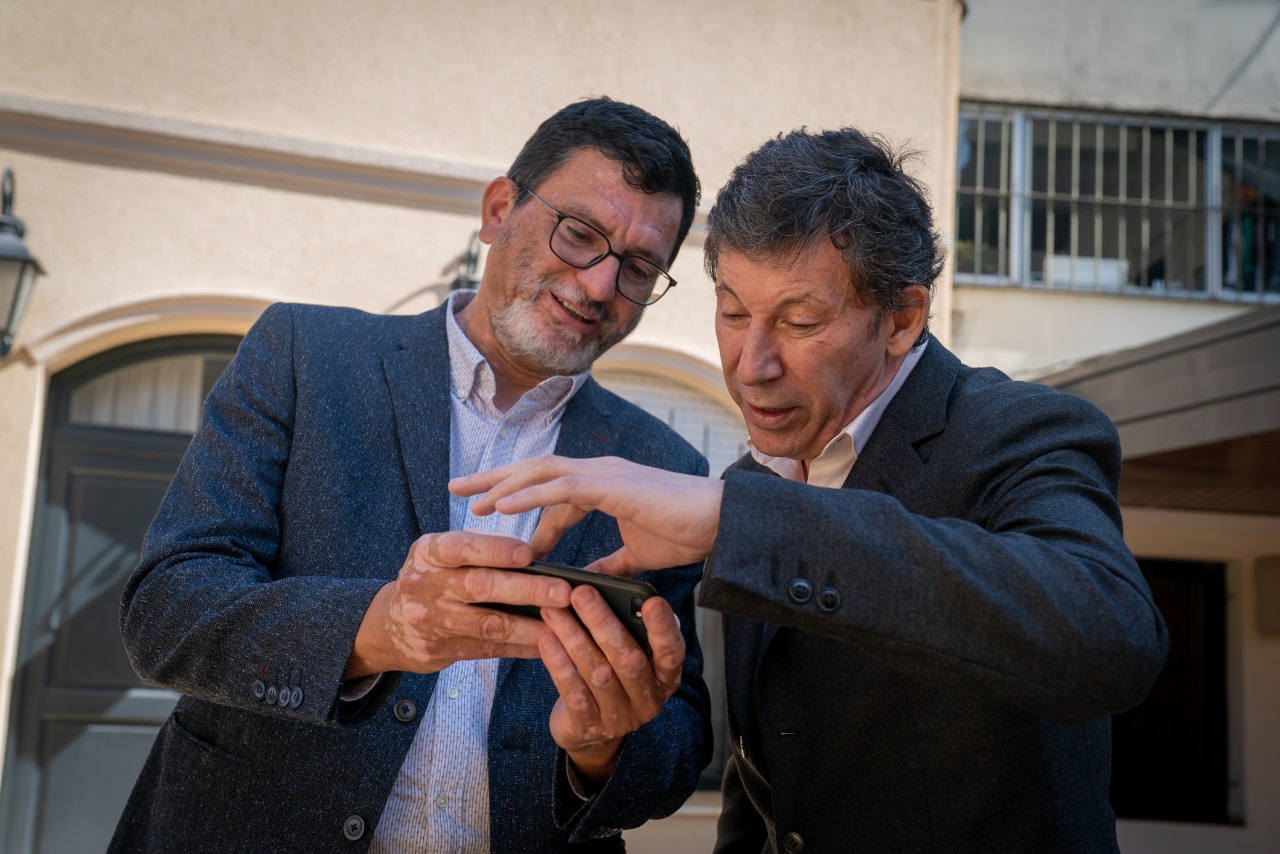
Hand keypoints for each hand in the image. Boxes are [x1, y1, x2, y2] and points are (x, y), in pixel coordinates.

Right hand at [346, 531, 572, 677]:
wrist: (387, 626)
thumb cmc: (431, 579)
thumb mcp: (440, 553)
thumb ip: (479, 548)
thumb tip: (533, 553)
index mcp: (428, 552)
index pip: (461, 547)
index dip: (495, 550)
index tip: (528, 554)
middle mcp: (426, 585)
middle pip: (480, 586)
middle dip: (526, 589)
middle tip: (563, 592)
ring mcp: (433, 622)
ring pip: (489, 625)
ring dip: (530, 625)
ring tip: (562, 624)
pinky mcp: (443, 651)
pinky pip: (490, 650)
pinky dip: (520, 647)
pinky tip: (546, 645)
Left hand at [449, 455, 723, 575]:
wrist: (718, 523)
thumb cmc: (685, 533)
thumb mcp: (635, 554)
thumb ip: (608, 562)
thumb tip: (586, 579)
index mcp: (601, 486)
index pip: (549, 489)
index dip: (519, 504)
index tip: (489, 520)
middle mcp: (597, 473)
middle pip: (533, 470)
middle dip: (494, 480)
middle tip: (457, 489)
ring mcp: (603, 474)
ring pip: (540, 472)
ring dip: (502, 484)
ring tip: (469, 498)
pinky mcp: (611, 485)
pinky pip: (560, 487)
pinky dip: (528, 495)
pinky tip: (502, 506)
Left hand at [539, 585, 685, 784]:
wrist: (593, 736)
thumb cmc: (614, 682)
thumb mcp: (631, 659)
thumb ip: (633, 631)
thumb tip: (624, 594)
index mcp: (665, 678)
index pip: (671, 652)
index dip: (663, 628)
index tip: (652, 601)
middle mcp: (647, 699)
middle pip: (628, 659)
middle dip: (603, 622)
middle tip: (581, 593)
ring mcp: (619, 717)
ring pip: (597, 673)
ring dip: (574, 637)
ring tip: (554, 611)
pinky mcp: (589, 727)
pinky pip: (574, 693)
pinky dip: (559, 664)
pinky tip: (547, 640)